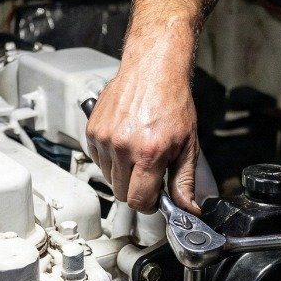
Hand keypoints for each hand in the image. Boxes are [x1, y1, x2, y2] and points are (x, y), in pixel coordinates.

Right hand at [84, 55, 200, 212]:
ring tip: (138, 152)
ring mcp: (105, 138)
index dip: (148, 204)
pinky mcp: (93, 130)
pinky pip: (98, 160)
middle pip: (121, 193)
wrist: (153, 71)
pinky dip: (111, 159)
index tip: (154, 199)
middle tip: (149, 172)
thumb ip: (184, 181)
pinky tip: (125, 143)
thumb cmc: (172, 103)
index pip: (138, 200)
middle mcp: (124, 147)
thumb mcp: (188, 145)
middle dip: (136, 189)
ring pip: (108, 178)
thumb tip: (187, 209)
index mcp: (149, 153)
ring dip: (123, 174)